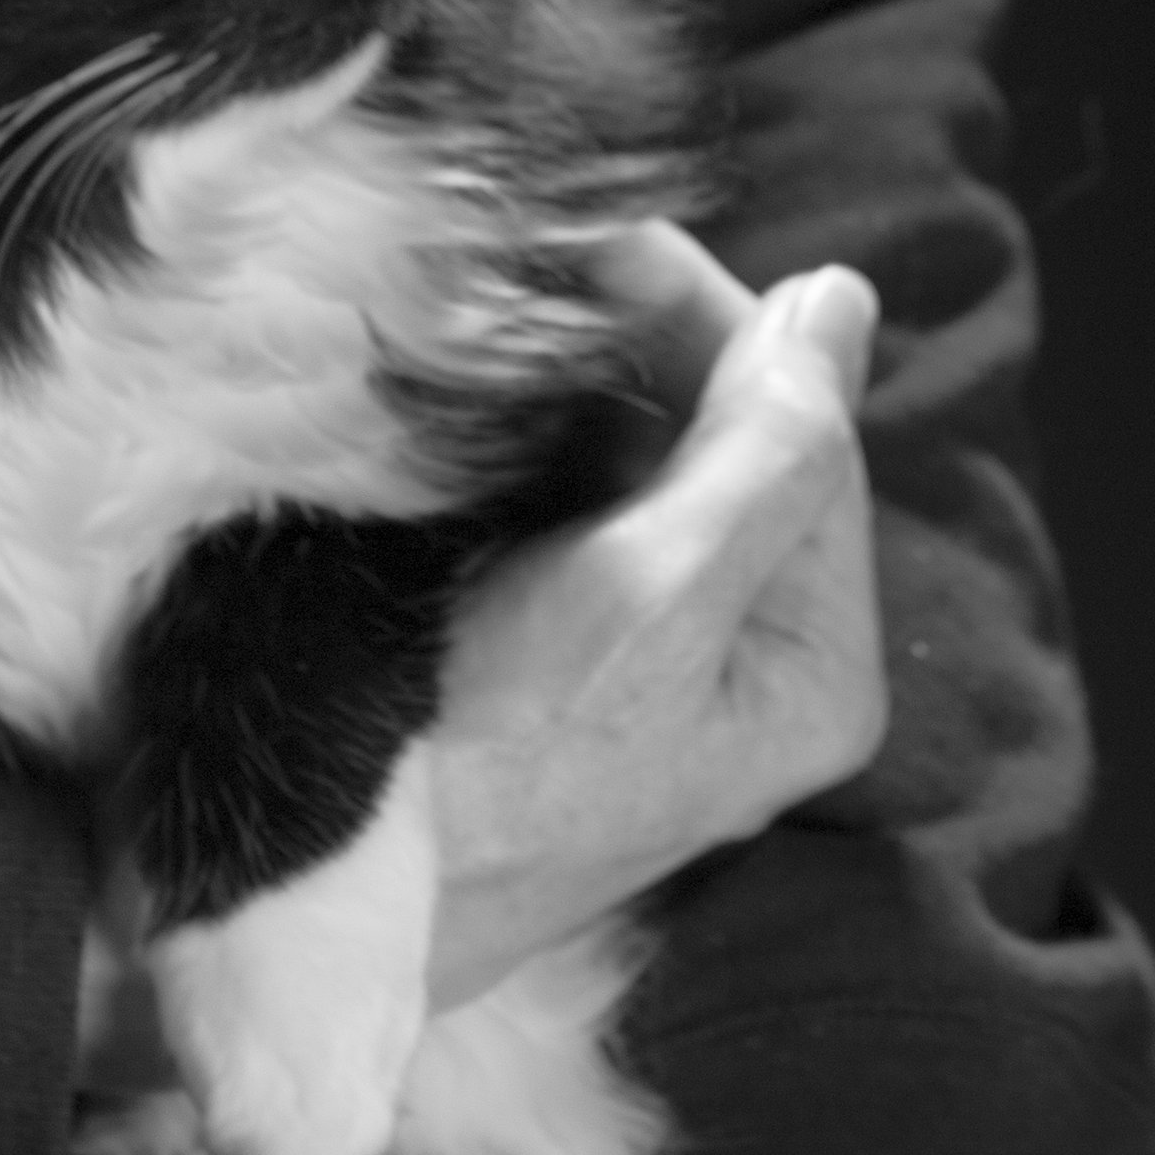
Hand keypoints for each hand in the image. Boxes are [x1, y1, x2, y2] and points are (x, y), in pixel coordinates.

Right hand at [427, 224, 885, 1006]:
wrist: (309, 915)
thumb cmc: (487, 765)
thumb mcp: (648, 597)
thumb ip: (766, 448)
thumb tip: (846, 304)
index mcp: (816, 673)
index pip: (804, 436)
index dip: (717, 320)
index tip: (605, 240)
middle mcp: (753, 677)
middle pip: (733, 452)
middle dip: (646, 349)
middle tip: (544, 260)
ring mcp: (652, 678)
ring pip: (649, 478)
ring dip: (583, 387)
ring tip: (501, 308)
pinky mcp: (555, 674)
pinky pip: (577, 523)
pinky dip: (535, 449)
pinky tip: (476, 402)